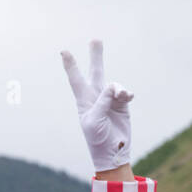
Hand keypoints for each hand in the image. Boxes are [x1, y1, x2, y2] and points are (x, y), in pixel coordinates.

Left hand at [61, 40, 132, 172]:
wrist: (112, 152)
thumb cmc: (97, 139)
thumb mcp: (94, 120)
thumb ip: (102, 101)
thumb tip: (113, 86)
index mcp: (84, 100)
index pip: (76, 79)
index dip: (70, 65)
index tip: (63, 51)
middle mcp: (97, 97)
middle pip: (96, 71)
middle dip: (96, 56)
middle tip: (96, 39)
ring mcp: (110, 99)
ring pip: (114, 84)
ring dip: (118, 88)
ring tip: (122, 96)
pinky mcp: (122, 104)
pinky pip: (125, 92)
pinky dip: (126, 93)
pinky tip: (127, 97)